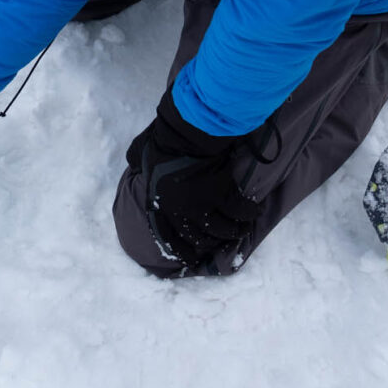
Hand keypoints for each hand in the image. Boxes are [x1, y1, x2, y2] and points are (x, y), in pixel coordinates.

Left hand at [128, 90, 265, 269]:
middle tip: (224, 239)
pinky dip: (248, 212)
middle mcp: (178, 210)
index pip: (168, 238)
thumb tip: (133, 162)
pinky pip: (238, 210)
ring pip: (223, 229)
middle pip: (200, 238)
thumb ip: (138, 159)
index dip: (181, 251)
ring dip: (235, 231)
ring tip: (243, 228)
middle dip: (214, 241)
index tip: (191, 259)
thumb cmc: (166, 137)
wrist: (189, 127)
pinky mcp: (221, 193)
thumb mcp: (143, 151)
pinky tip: (254, 210)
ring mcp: (201, 204)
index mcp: (159, 203)